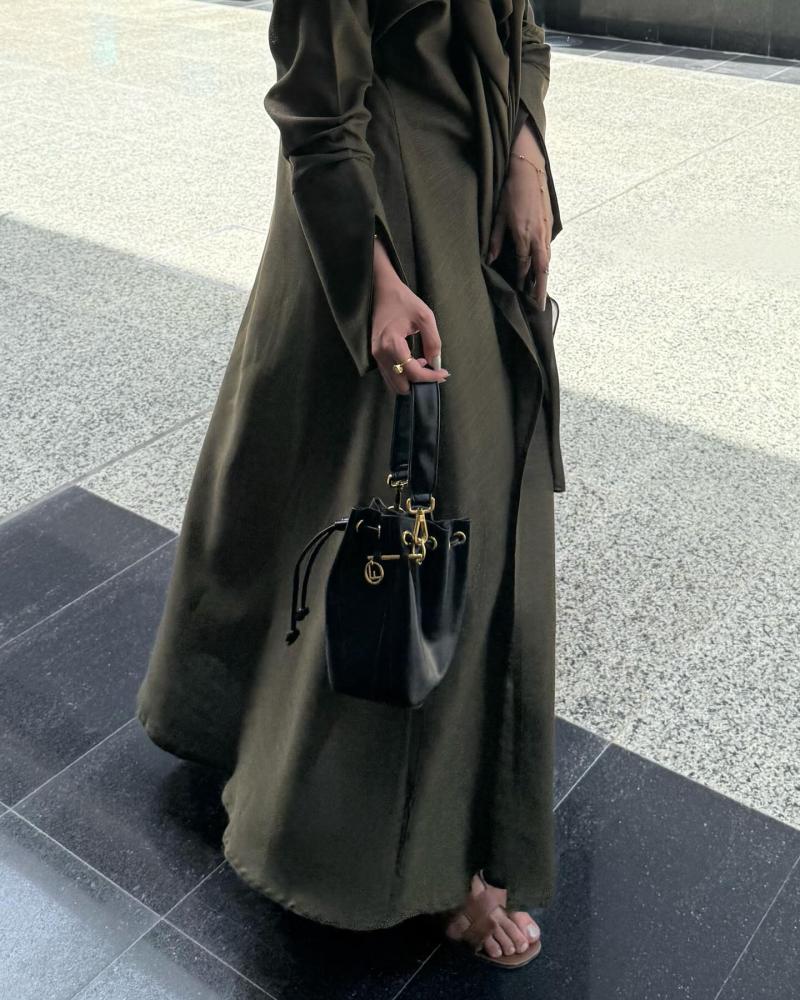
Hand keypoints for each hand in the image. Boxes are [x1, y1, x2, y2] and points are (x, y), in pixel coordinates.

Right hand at [371, 237, 448, 394]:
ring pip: (394, 383)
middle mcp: (380, 353)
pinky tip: (415, 361)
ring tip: (425, 364)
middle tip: (434, 372)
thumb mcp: (425, 317)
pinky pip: (390, 374)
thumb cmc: (403, 300)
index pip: (413, 372)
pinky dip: (404, 374)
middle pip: (401, 385)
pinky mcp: (376, 355)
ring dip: (411, 380)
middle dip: (419, 383)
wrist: (382, 291)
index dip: (431, 377)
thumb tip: (436, 363)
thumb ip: (433, 341)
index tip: (444, 373)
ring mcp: (376, 356)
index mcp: (392, 343)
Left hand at [487, 120, 552, 307]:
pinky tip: (542, 270)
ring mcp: (546, 230)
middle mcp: (538, 235)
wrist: (527, 168)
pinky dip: (545, 263)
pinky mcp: (548, 224)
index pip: (524, 265)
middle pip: (542, 269)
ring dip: (544, 278)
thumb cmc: (510, 191)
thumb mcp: (497, 216)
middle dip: (540, 289)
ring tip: (541, 293)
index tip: (520, 295)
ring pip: (547, 260)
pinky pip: (548, 250)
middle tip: (539, 306)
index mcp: (523, 234)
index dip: (522, 281)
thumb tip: (490, 260)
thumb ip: (495, 240)